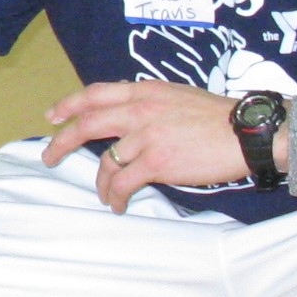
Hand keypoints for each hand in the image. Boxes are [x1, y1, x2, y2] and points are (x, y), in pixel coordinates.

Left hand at [40, 80, 269, 212]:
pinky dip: (116, 196)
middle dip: (63, 141)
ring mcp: (146, 136)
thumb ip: (149, 102)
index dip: (69, 104)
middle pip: (87, 124)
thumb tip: (127, 114)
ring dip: (101, 183)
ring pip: (106, 162)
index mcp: (144, 91)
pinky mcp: (156, 162)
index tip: (53, 116)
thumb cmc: (217, 117)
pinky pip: (124, 182)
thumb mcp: (177, 95)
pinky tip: (118, 204)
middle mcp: (139, 110)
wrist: (246, 133)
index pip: (96, 93)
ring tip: (104, 195)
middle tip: (50, 156)